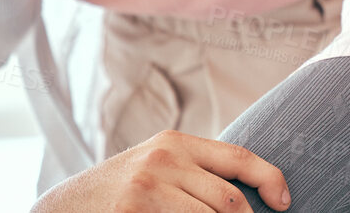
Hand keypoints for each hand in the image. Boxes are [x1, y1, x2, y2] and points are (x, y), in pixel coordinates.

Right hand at [30, 130, 290, 212]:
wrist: (65, 207)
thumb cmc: (120, 191)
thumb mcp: (158, 166)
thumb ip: (197, 171)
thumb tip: (248, 195)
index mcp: (176, 143)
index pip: (239, 158)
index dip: (270, 180)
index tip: (284, 203)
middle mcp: (164, 160)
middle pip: (229, 201)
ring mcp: (148, 188)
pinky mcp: (135, 211)